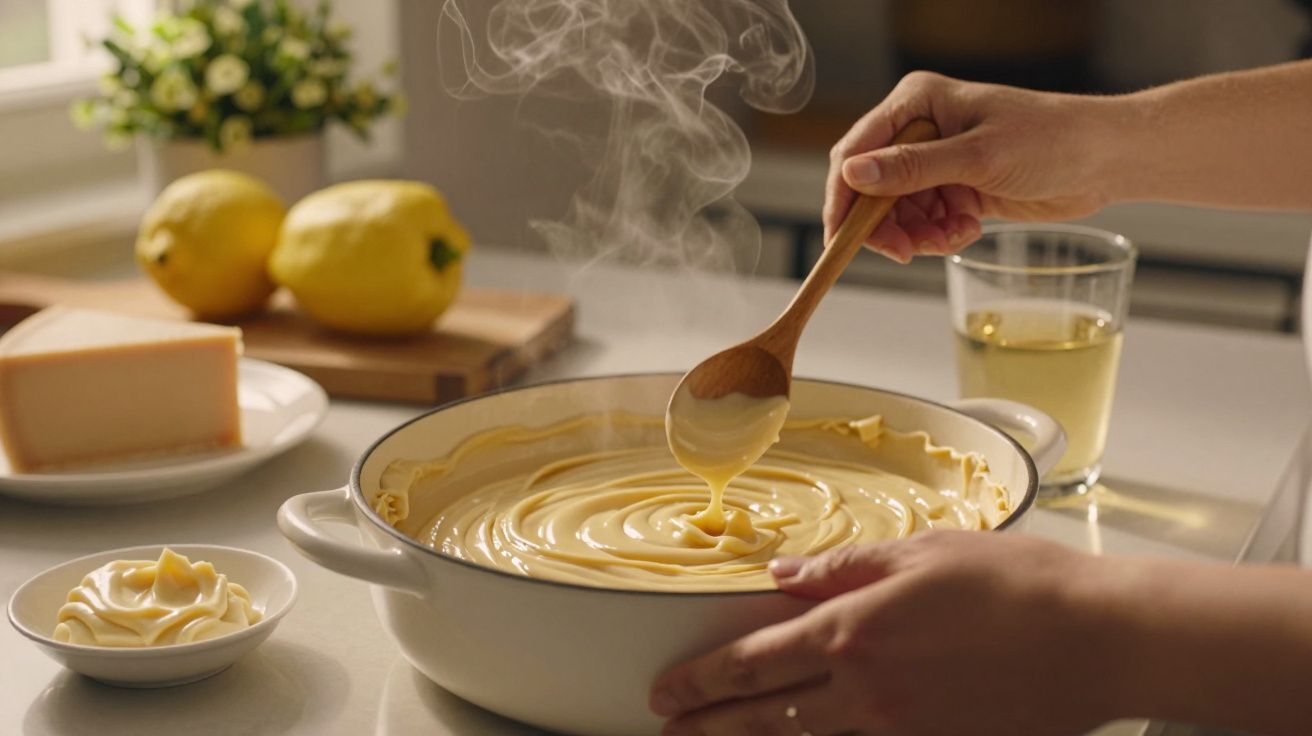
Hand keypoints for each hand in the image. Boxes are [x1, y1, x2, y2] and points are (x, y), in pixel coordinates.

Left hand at [650, 531, 1124, 735]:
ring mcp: (900, 730)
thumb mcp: (921, 551)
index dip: (702, 680)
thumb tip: (779, 577)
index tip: (668, 691)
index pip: (752, 662)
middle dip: (708, 723)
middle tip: (669, 727)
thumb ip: (842, 567)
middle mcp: (865, 691)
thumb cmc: (1017, 582)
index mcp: (853, 631)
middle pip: (764, 715)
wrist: (1100, 639)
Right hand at [825, 71, 1115, 261]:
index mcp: (917, 103)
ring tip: (950, 237)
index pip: (856, 150)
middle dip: (884, 225)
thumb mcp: (978, 156)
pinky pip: (924, 222)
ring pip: (896, 212)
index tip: (839, 237)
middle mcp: (921, 129)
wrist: (1104, 160)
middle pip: (871, 188)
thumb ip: (912, 167)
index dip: (843, 196)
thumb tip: (855, 174)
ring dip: (917, 234)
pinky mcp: (954, 188)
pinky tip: (967, 230)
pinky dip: (938, 235)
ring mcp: (937, 161)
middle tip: (905, 251)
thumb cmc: (1051, 139)